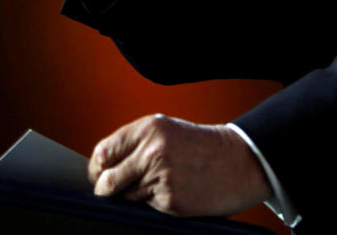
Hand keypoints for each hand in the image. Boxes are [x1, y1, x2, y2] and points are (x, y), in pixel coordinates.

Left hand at [88, 115, 270, 217]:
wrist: (239, 161)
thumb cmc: (200, 146)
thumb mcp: (165, 131)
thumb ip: (134, 144)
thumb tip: (102, 168)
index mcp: (148, 129)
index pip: (102, 153)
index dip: (97, 169)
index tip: (100, 175)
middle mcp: (151, 151)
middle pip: (106, 181)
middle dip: (106, 190)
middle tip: (114, 190)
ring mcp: (161, 177)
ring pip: (126, 197)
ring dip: (134, 196)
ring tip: (159, 183)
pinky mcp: (170, 200)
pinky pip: (146, 207)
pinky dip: (154, 203)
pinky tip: (173, 191)